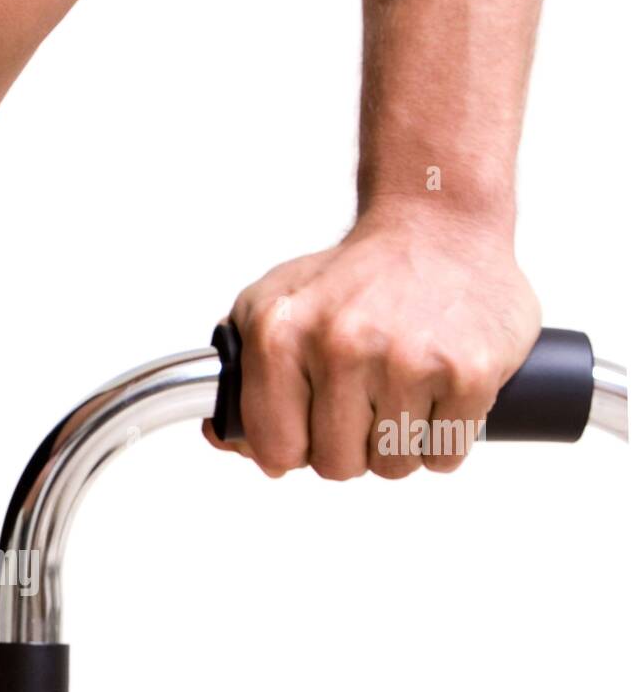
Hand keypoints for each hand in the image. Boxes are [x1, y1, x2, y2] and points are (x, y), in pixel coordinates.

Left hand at [203, 206, 542, 478]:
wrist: (439, 224)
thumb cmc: (352, 279)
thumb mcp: (272, 308)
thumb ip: (239, 378)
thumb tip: (223, 438)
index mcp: (280, 334)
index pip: (276, 450)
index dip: (296, 447)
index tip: (311, 424)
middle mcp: (340, 344)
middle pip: (337, 466)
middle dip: (351, 447)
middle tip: (366, 400)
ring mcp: (407, 359)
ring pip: (393, 467)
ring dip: (399, 445)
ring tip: (402, 390)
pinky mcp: (467, 372)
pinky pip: (446, 454)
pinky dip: (445, 436)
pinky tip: (438, 392)